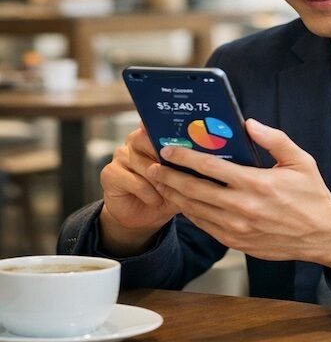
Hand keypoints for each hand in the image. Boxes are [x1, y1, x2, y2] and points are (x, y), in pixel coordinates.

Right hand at [98, 126, 181, 254]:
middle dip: (164, 155)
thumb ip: (191, 166)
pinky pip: (136, 181)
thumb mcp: (183, 179)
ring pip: (144, 163)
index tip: (183, 129)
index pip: (157, 123)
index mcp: (153, 137)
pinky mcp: (110, 174)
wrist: (143, 217)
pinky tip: (155, 200)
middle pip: (146, 138)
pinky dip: (149, 193)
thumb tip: (210, 157)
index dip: (167, 126)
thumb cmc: (167, 194)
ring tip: (168, 192)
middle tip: (178, 170)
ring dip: (160, 181)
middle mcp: (134, 141)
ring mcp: (121, 156)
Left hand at [146, 119, 330, 276]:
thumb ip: (275, 140)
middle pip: (193, 190)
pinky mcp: (236, 241)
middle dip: (169, 176)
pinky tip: (184, 202)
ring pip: (194, 210)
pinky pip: (204, 226)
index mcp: (257, 183)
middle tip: (155, 166)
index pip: (210, 167)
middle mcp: (243, 207)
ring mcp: (237, 227)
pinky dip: (190, 213)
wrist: (322, 235)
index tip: (169, 150)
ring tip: (162, 183)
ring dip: (175, 195)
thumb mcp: (301, 162)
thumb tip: (249, 124)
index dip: (185, 157)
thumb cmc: (312, 196)